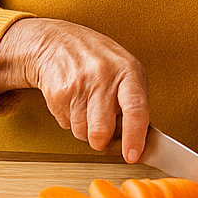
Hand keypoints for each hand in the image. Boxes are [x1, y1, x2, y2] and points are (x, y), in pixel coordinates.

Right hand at [0, 17, 149, 158]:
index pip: (135, 108)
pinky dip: (70, 120)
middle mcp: (104, 76)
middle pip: (102, 130)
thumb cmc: (98, 60)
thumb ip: (134, 100)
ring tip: (87, 106)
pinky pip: (66, 125)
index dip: (134, 136)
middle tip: (104, 128)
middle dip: (102, 139)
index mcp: (127, 71)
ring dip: (85, 129)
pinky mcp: (59, 93)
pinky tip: (73, 101)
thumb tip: (140, 138)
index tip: (132, 155)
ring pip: (82, 133)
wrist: (57, 42)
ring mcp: (79, 84)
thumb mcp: (125, 70)